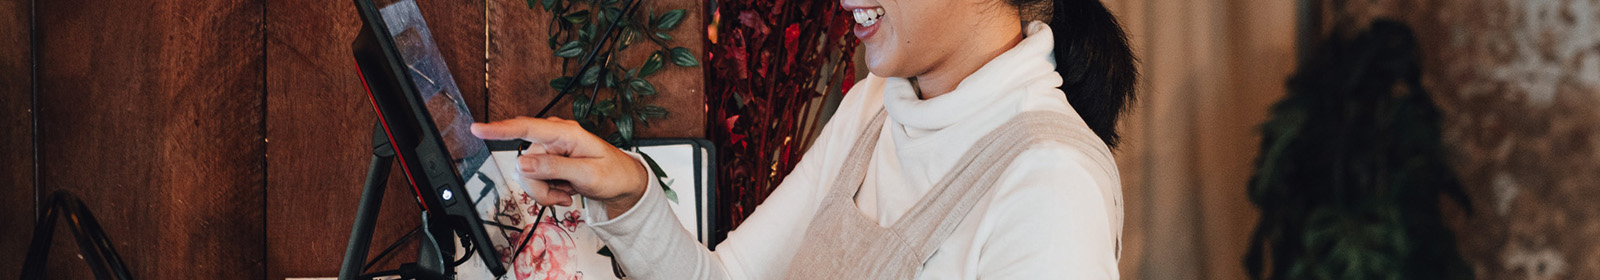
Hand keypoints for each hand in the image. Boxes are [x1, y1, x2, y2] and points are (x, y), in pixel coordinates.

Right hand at [471, 116, 647, 217]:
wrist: (622, 182)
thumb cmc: (613, 173)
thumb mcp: (588, 173)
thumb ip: (555, 167)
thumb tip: (524, 163)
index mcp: (565, 133)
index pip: (527, 128)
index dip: (500, 129)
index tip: (477, 128)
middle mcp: (554, 138)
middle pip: (524, 163)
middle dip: (539, 186)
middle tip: (561, 195)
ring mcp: (550, 151)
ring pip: (527, 176)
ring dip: (544, 191)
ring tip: (567, 193)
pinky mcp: (548, 163)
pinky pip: (535, 181)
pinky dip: (548, 192)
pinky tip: (565, 191)